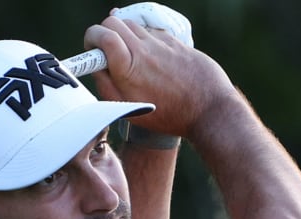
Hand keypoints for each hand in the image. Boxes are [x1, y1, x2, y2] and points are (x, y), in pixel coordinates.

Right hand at [84, 17, 236, 137]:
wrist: (209, 109)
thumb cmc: (168, 115)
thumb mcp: (128, 109)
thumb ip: (106, 85)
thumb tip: (96, 67)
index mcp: (127, 65)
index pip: (100, 33)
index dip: (91, 39)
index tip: (91, 49)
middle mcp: (143, 48)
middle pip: (113, 21)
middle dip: (104, 32)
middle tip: (106, 51)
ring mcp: (161, 42)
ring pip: (133, 25)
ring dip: (124, 35)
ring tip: (128, 56)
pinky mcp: (176, 41)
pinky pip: (152, 32)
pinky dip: (144, 40)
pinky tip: (149, 59)